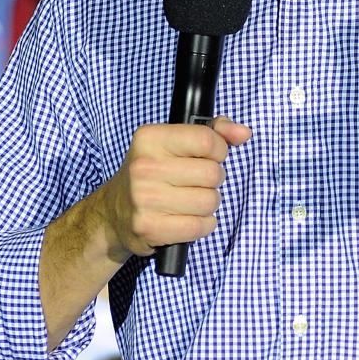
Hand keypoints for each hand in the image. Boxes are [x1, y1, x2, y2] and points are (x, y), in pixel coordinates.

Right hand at [100, 116, 250, 258]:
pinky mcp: (149, 227)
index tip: (210, 156)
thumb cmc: (154, 173)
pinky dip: (203, 224)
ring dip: (209, 204)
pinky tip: (188, 218)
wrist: (114, 213)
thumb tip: (243, 133)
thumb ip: (214, 132)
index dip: (219, 150)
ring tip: (192, 200)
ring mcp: (144, 199)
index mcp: (150, 138)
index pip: (206, 140)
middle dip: (214, 180)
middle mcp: (144, 167)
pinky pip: (200, 226)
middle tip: (198, 182)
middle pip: (212, 174)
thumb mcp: (175, 143)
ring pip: (209, 201)